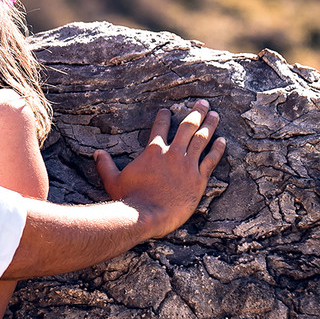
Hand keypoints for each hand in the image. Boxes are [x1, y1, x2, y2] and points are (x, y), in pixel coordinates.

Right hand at [93, 100, 225, 238]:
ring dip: (209, 125)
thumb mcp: (112, 180)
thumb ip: (105, 165)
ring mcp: (187, 165)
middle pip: (187, 127)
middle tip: (203, 103)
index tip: (167, 110)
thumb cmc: (130, 198)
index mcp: (153, 151)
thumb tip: (96, 153)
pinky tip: (223, 140)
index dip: (164, 116)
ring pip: (201, 139)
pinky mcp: (198, 179)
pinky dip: (217, 149)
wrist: (148, 215)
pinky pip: (211, 160)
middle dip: (196, 112)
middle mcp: (172, 154)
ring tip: (215, 114)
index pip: (160, 127)